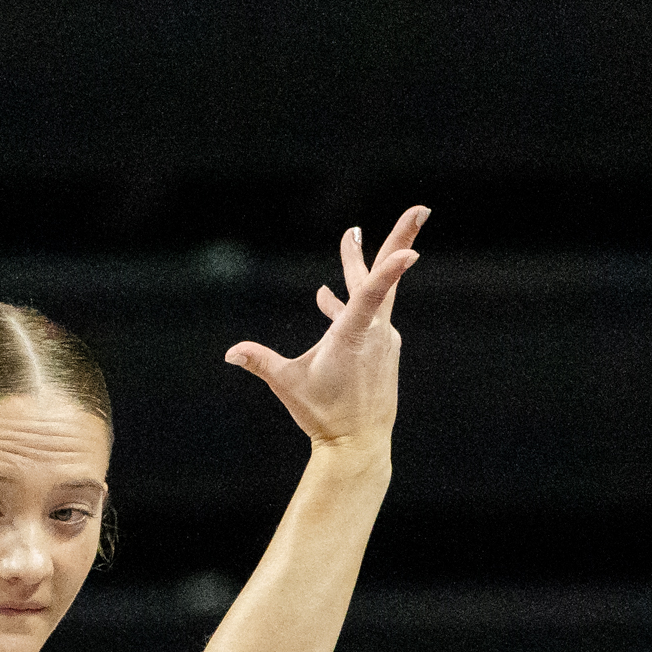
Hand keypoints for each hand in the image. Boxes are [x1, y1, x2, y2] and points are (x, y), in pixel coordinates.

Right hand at [224, 207, 428, 451]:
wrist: (358, 442)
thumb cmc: (323, 413)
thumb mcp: (287, 384)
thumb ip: (259, 361)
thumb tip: (230, 352)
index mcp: (353, 335)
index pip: (372, 294)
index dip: (389, 269)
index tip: (413, 248)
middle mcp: (375, 332)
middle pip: (384, 276)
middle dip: (399, 238)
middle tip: (420, 209)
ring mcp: (382, 339)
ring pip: (372, 294)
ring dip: (358, 267)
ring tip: (351, 239)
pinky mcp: (382, 348)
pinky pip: (368, 315)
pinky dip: (349, 301)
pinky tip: (326, 297)